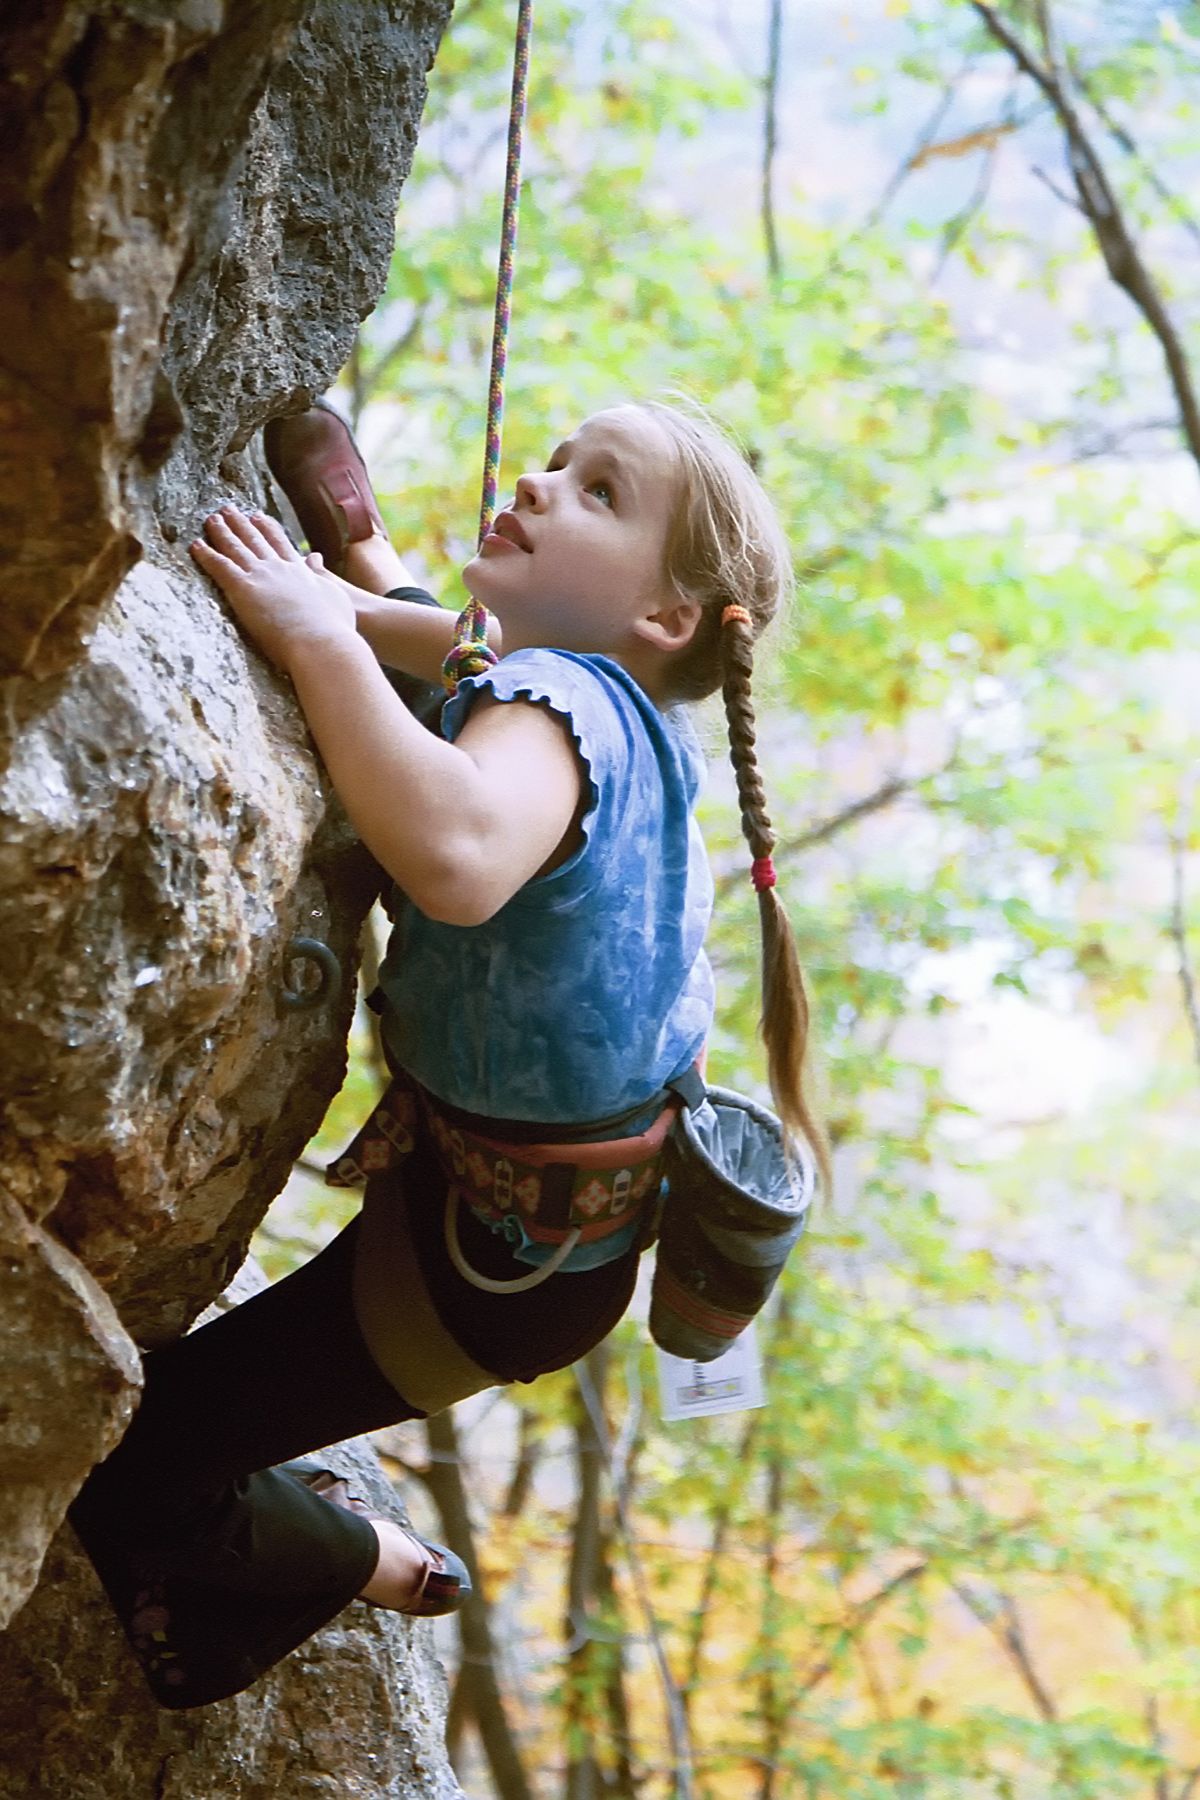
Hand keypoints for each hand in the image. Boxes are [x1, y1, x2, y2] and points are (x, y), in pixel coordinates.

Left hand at [190, 507, 356, 669]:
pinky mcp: (243, 589)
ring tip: (210, 519)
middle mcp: (278, 568)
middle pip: (255, 540)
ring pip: (236, 548)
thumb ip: (320, 576)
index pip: (280, 543)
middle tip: (229, 510)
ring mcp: (260, 576)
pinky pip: (219, 567)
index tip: (258, 517)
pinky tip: (195, 545)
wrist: (321, 643)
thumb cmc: (334, 630)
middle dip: (241, 524)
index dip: (267, 529)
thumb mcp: (335, 597)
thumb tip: (314, 558)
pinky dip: (206, 555)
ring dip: (221, 532)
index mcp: (300, 571)